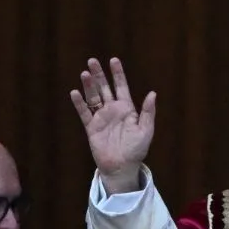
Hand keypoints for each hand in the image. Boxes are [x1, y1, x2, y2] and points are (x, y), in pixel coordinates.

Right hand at [69, 57, 156, 193]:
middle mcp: (113, 110)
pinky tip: (75, 93)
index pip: (121, 87)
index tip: (113, 60)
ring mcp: (102, 118)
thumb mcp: (146, 131)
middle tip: (92, 60)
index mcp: (127, 109)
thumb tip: (152, 93)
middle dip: (99, 75)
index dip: (117, 74)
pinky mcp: (92, 128)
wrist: (122, 168)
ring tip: (84, 73)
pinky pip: (84, 113)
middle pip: (104, 88)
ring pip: (93, 97)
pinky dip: (79, 103)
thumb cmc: (136, 150)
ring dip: (89, 86)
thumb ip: (148, 112)